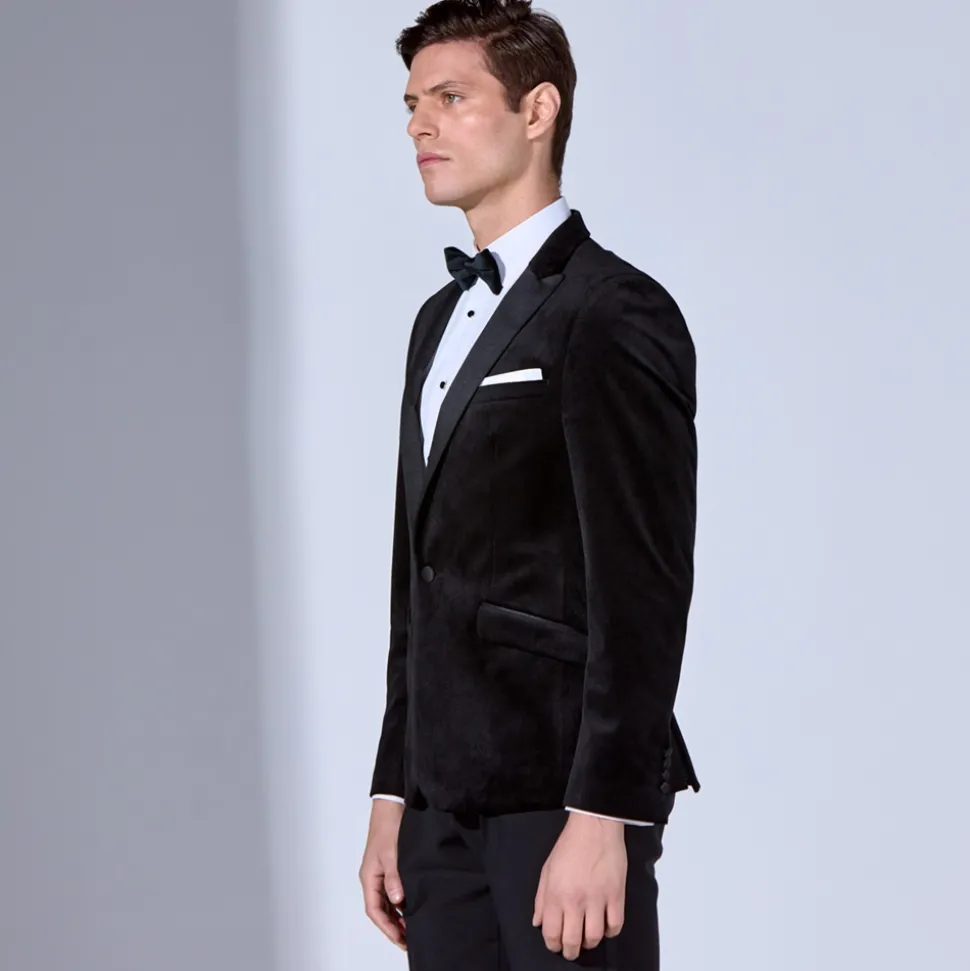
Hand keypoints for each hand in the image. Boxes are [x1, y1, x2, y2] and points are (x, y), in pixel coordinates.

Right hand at [359, 799, 407, 950]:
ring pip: (387, 902)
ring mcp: (381, 872)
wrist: (392, 805)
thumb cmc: (388, 826)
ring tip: (412, 928)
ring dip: (397, 916)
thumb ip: (394, 877)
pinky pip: (393, 891)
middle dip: (393, 926)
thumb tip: (397, 900)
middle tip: (409, 939)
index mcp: (369, 876)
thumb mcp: (392, 853)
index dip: (387, 927)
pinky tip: (411, 907)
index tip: (400, 939)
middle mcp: (374, 877)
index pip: (374, 910)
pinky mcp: (390, 866)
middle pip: (380, 909)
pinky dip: (401, 903)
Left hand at [532, 813, 626, 960]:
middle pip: (572, 941)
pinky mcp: (616, 895)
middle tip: (572, 951)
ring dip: (590, 943)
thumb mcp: (547, 870)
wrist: (593, 827)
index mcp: (554, 894)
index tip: (556, 946)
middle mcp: (574, 900)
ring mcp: (597, 898)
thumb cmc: (569, 846)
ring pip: (594, 937)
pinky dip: (610, 931)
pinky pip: (615, 925)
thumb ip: (540, 899)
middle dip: (570, 951)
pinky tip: (605, 925)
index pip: (551, 933)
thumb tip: (538, 923)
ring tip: (588, 938)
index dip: (553, 945)